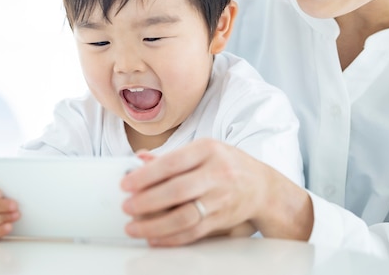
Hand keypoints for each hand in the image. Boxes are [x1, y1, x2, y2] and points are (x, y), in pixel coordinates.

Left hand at [121, 139, 311, 245]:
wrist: (262, 186)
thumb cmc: (226, 164)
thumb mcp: (202, 150)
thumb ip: (171, 156)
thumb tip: (139, 159)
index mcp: (208, 150)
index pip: (173, 162)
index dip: (146, 175)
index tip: (126, 184)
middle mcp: (217, 173)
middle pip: (178, 190)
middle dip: (147, 201)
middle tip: (127, 207)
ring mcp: (221, 198)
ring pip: (185, 216)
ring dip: (155, 225)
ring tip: (134, 226)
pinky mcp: (222, 219)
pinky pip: (194, 232)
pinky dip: (171, 238)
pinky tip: (154, 237)